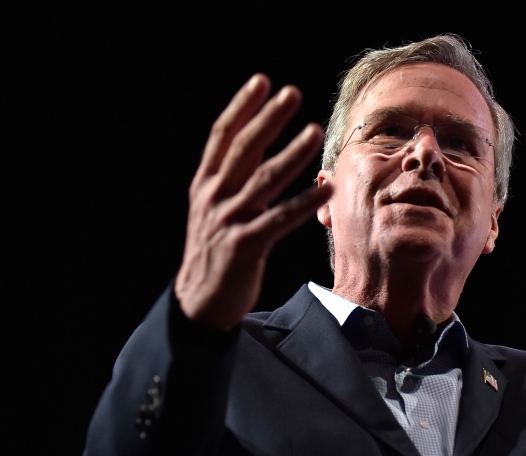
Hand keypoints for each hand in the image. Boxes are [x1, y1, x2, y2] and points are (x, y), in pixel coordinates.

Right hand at [174, 74, 332, 329]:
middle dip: (268, 119)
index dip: (242, 107)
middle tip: (291, 92)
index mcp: (206, 186)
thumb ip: (233, 182)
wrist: (199, 303)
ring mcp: (228, 221)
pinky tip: (326, 189)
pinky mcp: (244, 246)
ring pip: (264, 180)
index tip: (262, 81)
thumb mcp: (214, 211)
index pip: (222, 137)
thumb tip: (257, 151)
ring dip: (292, 154)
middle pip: (244, 149)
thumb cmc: (215, 254)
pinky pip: (279, 219)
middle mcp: (214, 198)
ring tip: (315, 131)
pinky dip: (304, 203)